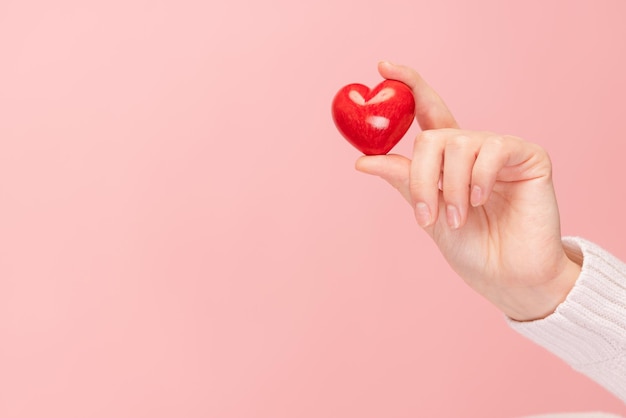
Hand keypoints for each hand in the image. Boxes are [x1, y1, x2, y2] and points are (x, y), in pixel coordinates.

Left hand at [356, 62, 580, 320]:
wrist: (508, 277)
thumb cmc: (471, 248)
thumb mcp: (428, 213)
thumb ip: (405, 182)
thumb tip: (363, 160)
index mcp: (446, 159)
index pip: (427, 111)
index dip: (408, 85)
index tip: (382, 66)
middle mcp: (472, 148)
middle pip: (432, 135)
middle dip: (420, 176)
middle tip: (424, 214)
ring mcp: (501, 150)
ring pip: (457, 144)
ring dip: (450, 188)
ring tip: (457, 219)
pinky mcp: (528, 156)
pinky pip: (493, 149)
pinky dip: (479, 178)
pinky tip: (482, 201)